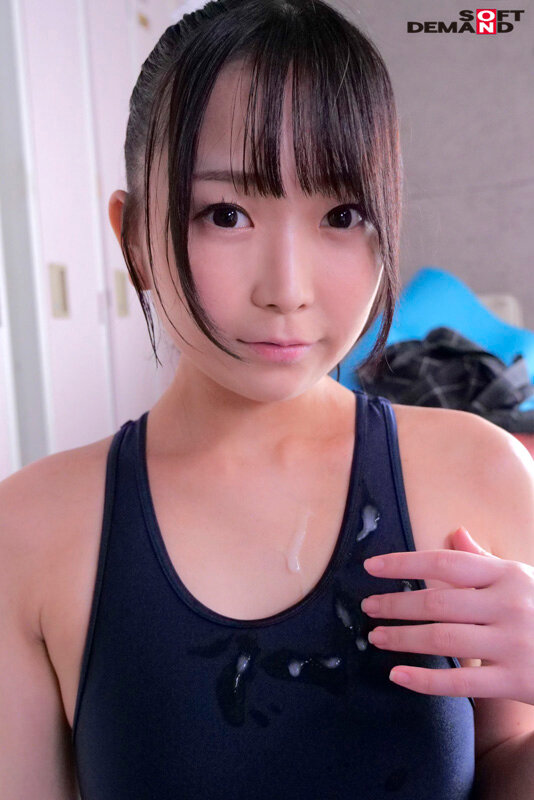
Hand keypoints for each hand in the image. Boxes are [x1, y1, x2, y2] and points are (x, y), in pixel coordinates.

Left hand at [361, 527, 533, 704]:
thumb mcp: (523, 578)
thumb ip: (484, 560)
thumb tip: (454, 532)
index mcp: (508, 574)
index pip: (446, 561)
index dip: (404, 563)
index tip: (371, 567)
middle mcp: (509, 604)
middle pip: (438, 600)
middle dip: (396, 604)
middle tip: (368, 609)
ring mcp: (513, 643)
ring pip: (443, 638)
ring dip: (403, 638)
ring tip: (377, 637)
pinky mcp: (517, 681)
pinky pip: (461, 682)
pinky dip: (425, 680)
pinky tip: (398, 676)